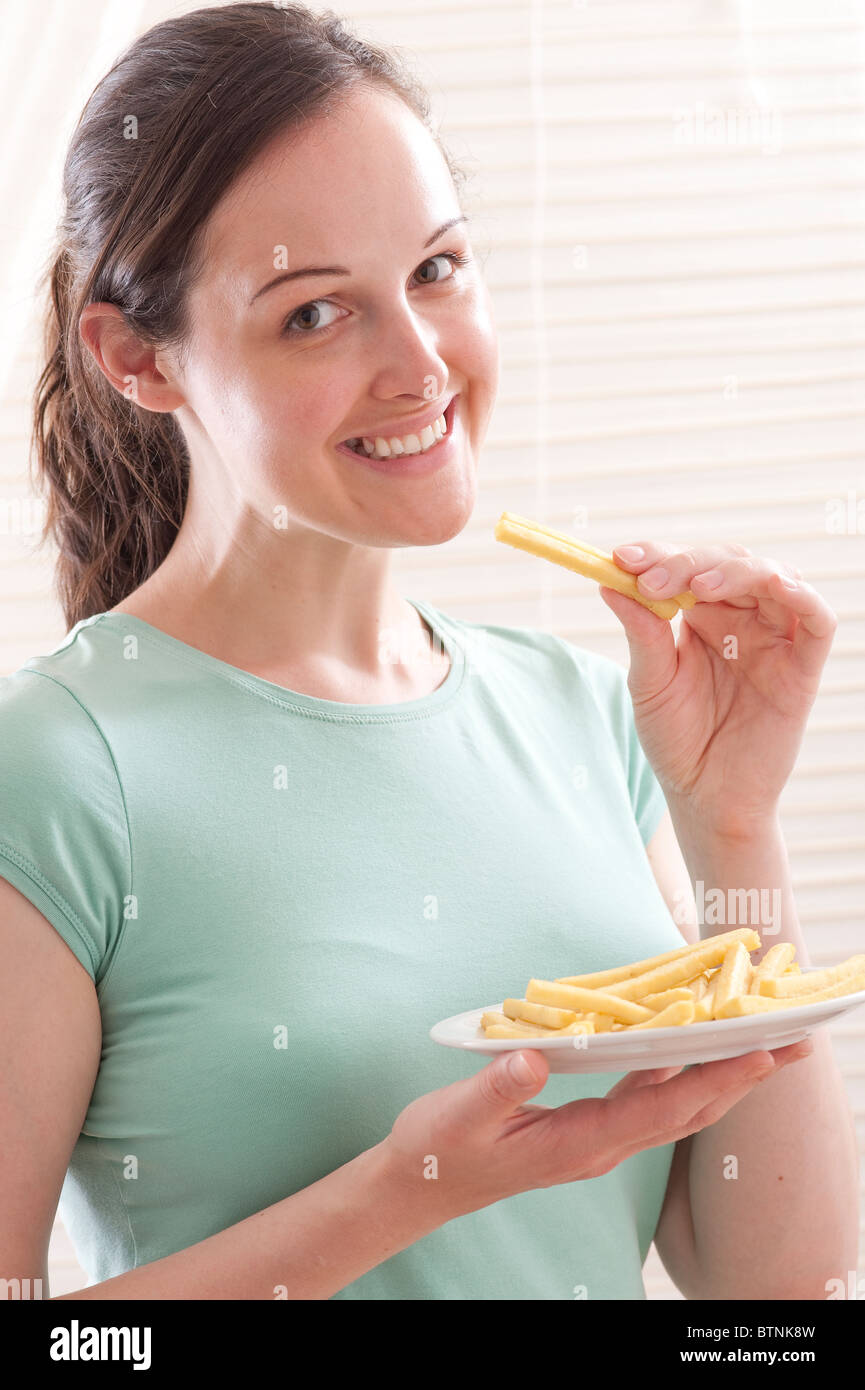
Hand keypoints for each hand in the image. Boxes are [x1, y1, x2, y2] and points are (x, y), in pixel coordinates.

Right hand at [380, 1039, 813, 1220]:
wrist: (424, 1186)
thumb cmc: (442, 1149)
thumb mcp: (461, 1115)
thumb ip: (499, 1088)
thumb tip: (532, 1058)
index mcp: (579, 1143)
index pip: (660, 1110)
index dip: (711, 1081)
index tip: (757, 1054)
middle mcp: (601, 1145)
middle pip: (687, 1110)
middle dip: (742, 1079)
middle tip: (792, 1044)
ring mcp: (598, 1139)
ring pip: (675, 1106)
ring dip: (721, 1076)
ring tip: (761, 1042)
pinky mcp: (588, 1127)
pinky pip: (647, 1098)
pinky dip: (678, 1071)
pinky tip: (688, 1045)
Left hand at [598, 542, 837, 836]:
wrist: (705, 798)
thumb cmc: (676, 741)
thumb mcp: (650, 683)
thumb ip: (641, 632)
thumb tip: (609, 582)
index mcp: (700, 618)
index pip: (684, 568)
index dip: (657, 555)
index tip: (621, 557)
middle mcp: (740, 620)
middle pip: (727, 563)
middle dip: (688, 562)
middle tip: (651, 579)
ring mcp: (773, 640)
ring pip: (773, 577)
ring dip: (738, 569)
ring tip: (698, 584)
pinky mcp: (802, 668)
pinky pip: (818, 621)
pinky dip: (803, 596)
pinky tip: (775, 584)